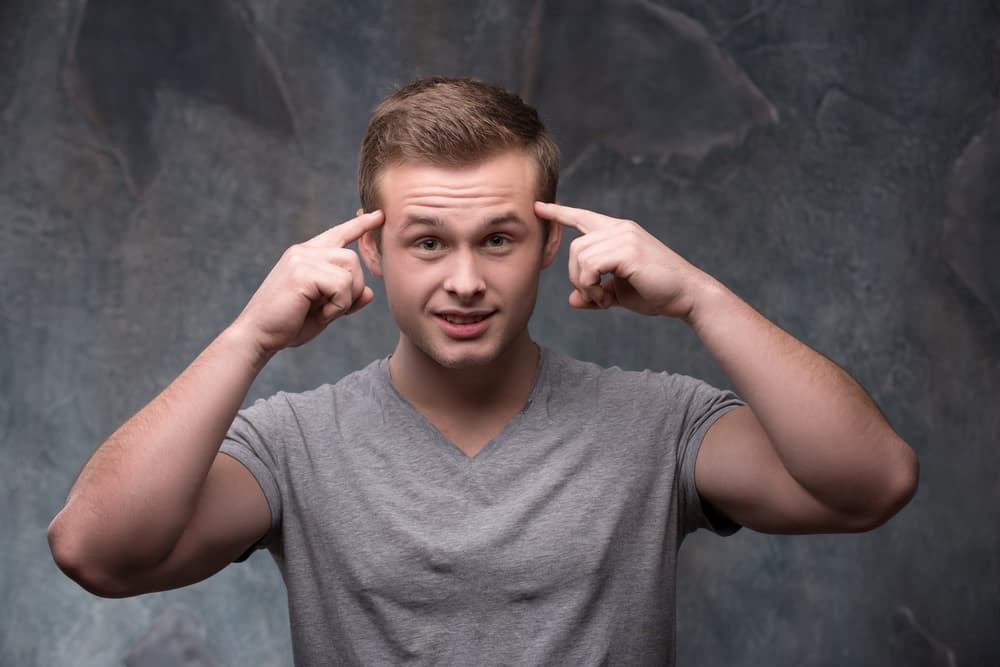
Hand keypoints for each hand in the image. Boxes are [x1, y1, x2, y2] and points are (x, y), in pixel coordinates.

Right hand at [233, 210, 383, 353]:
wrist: (258, 336)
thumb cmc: (288, 325)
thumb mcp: (325, 310)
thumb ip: (346, 298)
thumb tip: (369, 293)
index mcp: (306, 255)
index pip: (338, 234)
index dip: (360, 225)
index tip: (378, 215)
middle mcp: (303, 251)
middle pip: (353, 258)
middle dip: (353, 288)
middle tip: (333, 310)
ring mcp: (302, 259)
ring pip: (350, 269)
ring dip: (346, 297)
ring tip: (324, 311)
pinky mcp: (302, 272)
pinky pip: (342, 285)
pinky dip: (338, 306)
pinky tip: (320, 314)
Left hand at [534, 201, 710, 319]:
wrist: (688, 296)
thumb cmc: (657, 293)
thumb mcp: (619, 293)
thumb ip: (595, 292)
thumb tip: (572, 301)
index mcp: (619, 232)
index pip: (583, 217)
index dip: (560, 213)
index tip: (539, 207)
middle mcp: (620, 229)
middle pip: (574, 247)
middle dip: (575, 277)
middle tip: (595, 299)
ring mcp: (625, 237)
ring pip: (579, 256)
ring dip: (584, 284)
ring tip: (602, 300)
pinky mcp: (628, 250)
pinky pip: (591, 266)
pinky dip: (591, 286)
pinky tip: (605, 299)